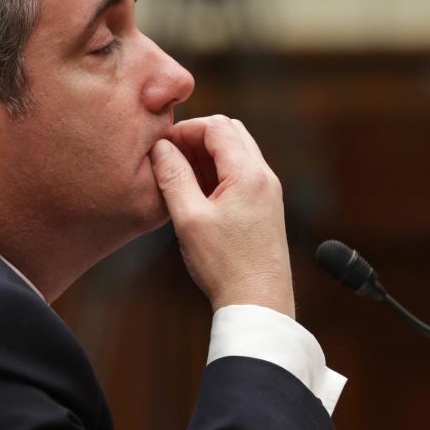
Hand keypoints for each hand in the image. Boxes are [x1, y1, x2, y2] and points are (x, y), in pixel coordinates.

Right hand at [149, 115, 295, 318]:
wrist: (259, 303)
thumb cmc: (224, 264)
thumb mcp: (189, 218)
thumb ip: (173, 177)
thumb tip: (160, 147)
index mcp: (248, 173)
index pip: (217, 126)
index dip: (186, 129)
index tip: (161, 145)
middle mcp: (264, 176)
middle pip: (231, 133)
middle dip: (197, 137)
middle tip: (170, 156)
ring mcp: (269, 192)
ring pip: (237, 152)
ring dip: (207, 155)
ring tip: (179, 176)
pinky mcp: (267, 207)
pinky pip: (242, 174)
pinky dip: (218, 173)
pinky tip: (197, 194)